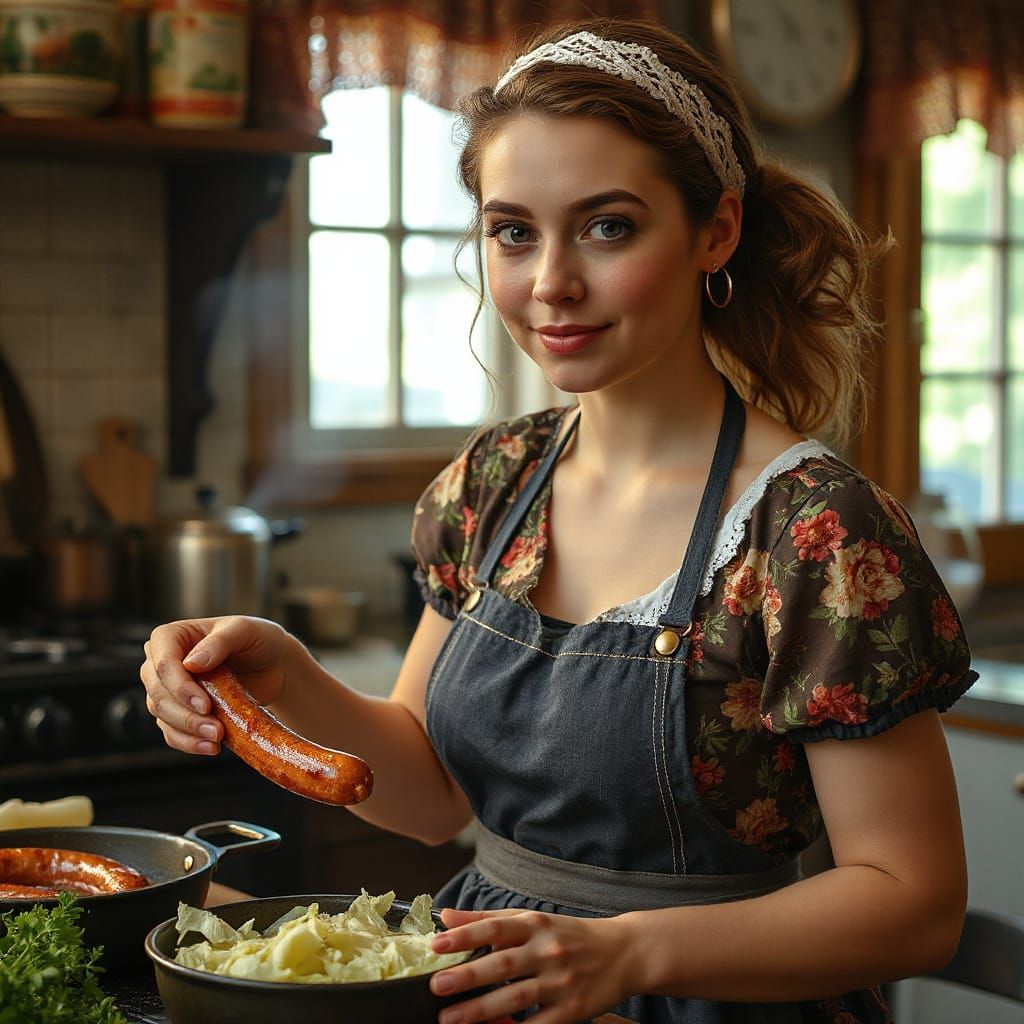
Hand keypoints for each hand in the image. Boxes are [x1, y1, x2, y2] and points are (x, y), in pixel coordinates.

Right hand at [140, 615, 292, 755]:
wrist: (271, 664)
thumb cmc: (256, 639)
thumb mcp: (244, 630)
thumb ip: (219, 642)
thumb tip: (192, 663)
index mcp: (169, 636)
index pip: (162, 664)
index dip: (180, 687)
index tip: (205, 704)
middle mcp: (160, 662)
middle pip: (158, 694)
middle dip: (186, 716)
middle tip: (216, 730)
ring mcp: (166, 689)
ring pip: (162, 716)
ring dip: (189, 731)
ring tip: (217, 739)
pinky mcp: (177, 712)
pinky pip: (172, 732)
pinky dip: (189, 742)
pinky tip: (210, 747)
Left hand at [428, 907, 631, 1023]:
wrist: (624, 953)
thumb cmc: (571, 935)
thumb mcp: (533, 920)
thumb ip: (489, 919)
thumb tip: (448, 917)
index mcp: (536, 924)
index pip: (496, 927)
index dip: (466, 935)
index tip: (437, 944)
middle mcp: (548, 949)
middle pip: (502, 963)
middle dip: (467, 976)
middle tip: (437, 986)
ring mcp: (561, 981)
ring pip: (515, 997)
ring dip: (480, 1010)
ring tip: (451, 1018)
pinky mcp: (572, 1010)